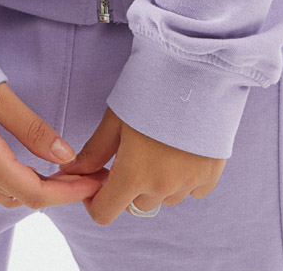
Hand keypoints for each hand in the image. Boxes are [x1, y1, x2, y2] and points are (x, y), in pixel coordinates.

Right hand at [0, 81, 107, 210]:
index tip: (93, 183)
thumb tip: (66, 156)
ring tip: (64, 173)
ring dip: (37, 189)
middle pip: (21, 199)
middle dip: (57, 193)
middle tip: (86, 176)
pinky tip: (31, 165)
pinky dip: (17, 182)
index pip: (34, 193)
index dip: (67, 193)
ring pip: (6, 194)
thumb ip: (32, 129)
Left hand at [59, 105, 226, 224]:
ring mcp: (189, 183)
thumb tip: (71, 172)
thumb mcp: (115, 118)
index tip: (98, 178)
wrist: (196, 69)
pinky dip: (184, 178)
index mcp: (134, 174)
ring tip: (159, 146)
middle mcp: (162, 187)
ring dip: (156, 184)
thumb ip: (94, 152)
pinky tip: (181, 149)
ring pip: (164, 199)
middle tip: (130, 152)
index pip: (104, 213)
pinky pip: (191, 190)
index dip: (94, 199)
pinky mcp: (211, 176)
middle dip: (127, 186)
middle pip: (135, 205)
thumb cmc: (150, 89)